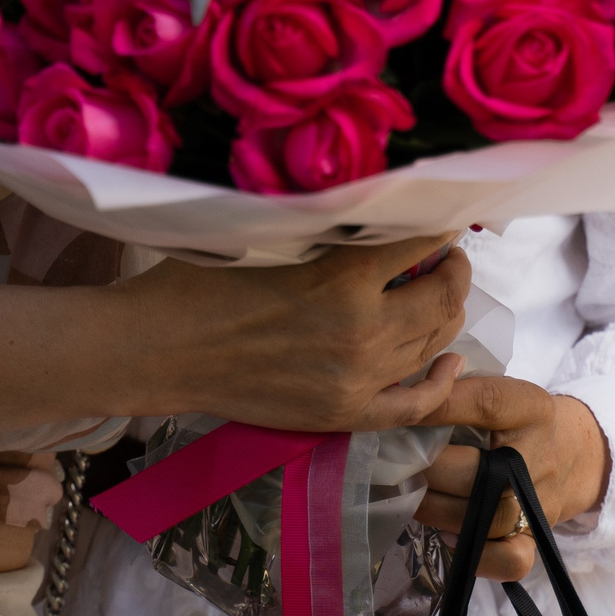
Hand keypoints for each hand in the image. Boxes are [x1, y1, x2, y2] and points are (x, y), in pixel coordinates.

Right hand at [118, 235, 471, 432]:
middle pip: (442, 296)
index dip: (440, 221)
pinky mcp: (343, 413)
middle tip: (445, 254)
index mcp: (345, 275)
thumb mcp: (271, 231)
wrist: (161, 349)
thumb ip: (330, 222)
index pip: (424, 240)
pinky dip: (440, 382)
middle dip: (453, 269)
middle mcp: (363, 330)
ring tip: (439, 292)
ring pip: (434, 342)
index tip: (439, 212)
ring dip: (446, 312)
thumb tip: (380, 202)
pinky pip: (414, 404)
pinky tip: (450, 362)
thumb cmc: (204, 279)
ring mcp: (357, 378)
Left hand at [413, 378, 608, 581]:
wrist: (570, 455)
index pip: (485, 402)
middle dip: (431, 471)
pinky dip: (477, 555)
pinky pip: (510, 560)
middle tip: (400, 465)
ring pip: (485, 518)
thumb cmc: (515, 421)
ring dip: (439, 512)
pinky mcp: (537, 537)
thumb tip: (402, 394)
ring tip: (415, 496)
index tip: (401, 413)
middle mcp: (539, 455)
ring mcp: (540, 501)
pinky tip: (449, 536)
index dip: (439, 407)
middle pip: (479, 472)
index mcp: (531, 408)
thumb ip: (461, 392)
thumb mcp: (500, 394)